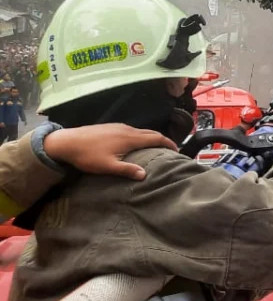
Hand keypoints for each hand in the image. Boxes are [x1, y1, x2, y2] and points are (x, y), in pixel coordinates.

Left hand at [43, 124, 176, 179]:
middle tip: (169, 149)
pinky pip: (132, 130)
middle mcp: (128, 129)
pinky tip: (134, 143)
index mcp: (130, 138)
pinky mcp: (111, 126)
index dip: (168, 143)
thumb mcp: (107, 166)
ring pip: (141, 131)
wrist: (67, 141)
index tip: (177, 150)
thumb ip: (127, 169)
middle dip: (162, 140)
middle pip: (151, 132)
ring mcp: (119, 126)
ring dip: (151, 137)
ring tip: (154, 147)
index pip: (156, 138)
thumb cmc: (88, 156)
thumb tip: (145, 175)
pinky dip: (140, 136)